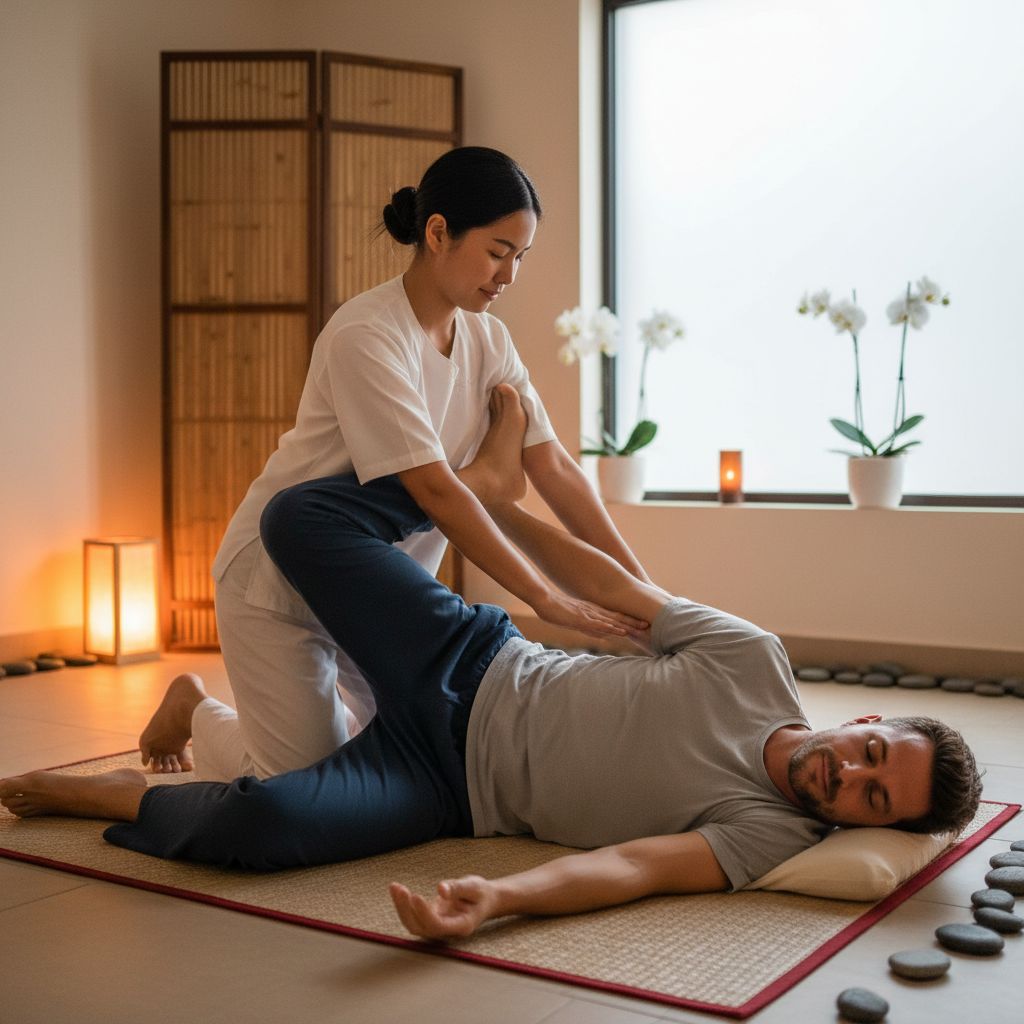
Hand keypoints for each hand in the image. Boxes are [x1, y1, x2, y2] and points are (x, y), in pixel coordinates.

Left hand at [389, 876, 496, 939]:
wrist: (484, 900)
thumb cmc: (481, 893)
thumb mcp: (474, 886)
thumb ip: (458, 888)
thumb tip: (440, 889)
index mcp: (461, 926)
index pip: (438, 925)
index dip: (424, 913)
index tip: (415, 895)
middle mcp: (447, 931)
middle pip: (421, 928)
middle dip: (407, 910)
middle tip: (400, 889)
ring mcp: (437, 926)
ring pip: (414, 924)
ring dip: (401, 907)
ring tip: (394, 887)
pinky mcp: (430, 918)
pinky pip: (412, 915)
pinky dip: (402, 903)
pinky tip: (396, 889)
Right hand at [531, 590, 647, 639]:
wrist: (544, 600)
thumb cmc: (557, 609)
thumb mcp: (576, 618)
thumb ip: (589, 625)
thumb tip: (602, 635)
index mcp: (594, 611)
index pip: (615, 616)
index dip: (630, 620)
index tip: (643, 624)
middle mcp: (594, 612)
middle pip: (618, 618)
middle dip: (634, 623)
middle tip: (651, 626)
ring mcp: (588, 615)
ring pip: (612, 621)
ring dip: (628, 625)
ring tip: (642, 628)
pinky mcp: (581, 619)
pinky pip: (599, 624)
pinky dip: (611, 628)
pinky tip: (619, 631)